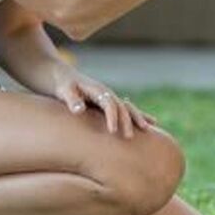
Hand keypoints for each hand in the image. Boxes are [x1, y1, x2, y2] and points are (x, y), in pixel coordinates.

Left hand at [38, 59, 156, 137]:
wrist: (64, 77)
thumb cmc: (63, 85)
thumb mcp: (65, 91)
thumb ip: (72, 100)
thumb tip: (79, 110)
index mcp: (98, 90)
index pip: (109, 104)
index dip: (112, 117)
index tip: (112, 131)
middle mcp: (107, 93)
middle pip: (122, 107)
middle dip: (127, 121)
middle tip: (129, 137)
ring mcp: (110, 98)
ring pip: (128, 108)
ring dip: (137, 118)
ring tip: (147, 129)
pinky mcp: (109, 104)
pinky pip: (126, 111)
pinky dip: (137, 116)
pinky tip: (150, 123)